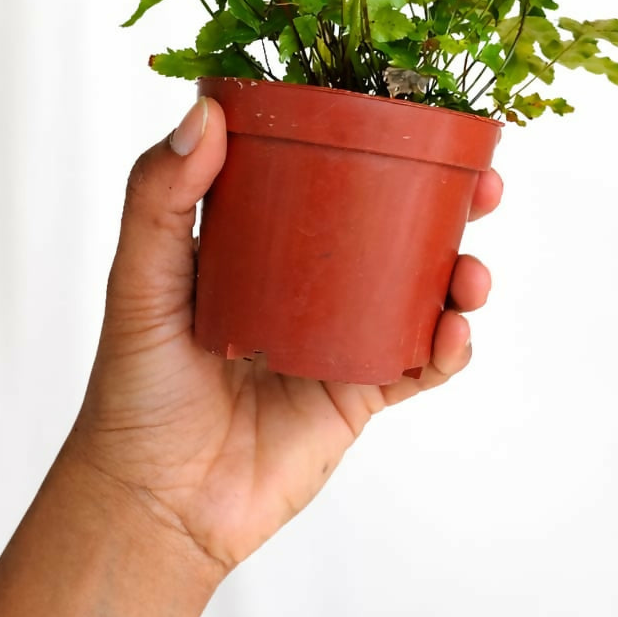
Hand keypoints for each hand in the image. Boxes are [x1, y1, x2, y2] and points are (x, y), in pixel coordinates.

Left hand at [69, 95, 500, 579]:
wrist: (155, 504)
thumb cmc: (134, 390)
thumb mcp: (140, 279)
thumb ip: (160, 197)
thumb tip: (206, 112)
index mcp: (264, 245)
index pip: (331, 179)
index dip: (381, 148)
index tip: (421, 120)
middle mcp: (310, 286)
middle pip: (395, 231)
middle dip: (450, 208)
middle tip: (484, 189)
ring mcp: (340, 340)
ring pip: (420, 296)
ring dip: (460, 278)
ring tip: (470, 275)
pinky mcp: (357, 398)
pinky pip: (418, 367)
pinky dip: (447, 350)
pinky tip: (453, 335)